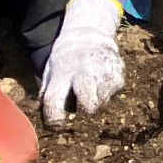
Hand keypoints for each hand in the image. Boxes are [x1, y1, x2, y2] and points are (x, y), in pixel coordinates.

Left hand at [39, 0, 124, 121]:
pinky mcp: (119, 76)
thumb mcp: (51, 71)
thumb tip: (44, 117)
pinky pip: (112, 95)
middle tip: (80, 109)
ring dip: (94, 102)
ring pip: (102, 103)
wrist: (89, 37)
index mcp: (62, 73)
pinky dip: (105, 94)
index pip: (55, 100)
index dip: (55, 118)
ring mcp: (106, 74)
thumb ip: (49, 92)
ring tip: (88, 89)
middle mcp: (86, 73)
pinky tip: (99, 82)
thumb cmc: (66, 59)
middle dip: (84, 112)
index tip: (57, 124)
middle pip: (89, 105)